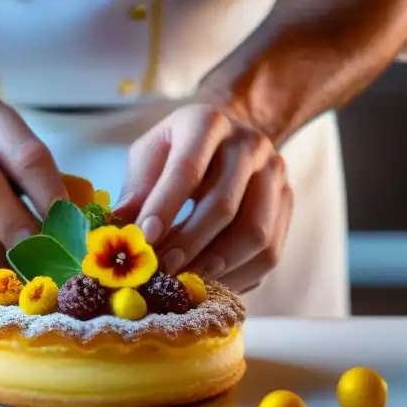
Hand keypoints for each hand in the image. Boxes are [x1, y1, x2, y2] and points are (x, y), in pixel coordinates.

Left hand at [114, 104, 292, 293]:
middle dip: (189, 244)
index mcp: (207, 123)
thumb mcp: (149, 155)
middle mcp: (249, 144)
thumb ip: (136, 189)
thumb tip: (119, 229)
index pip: (187, 169)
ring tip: (186, 281)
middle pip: (224, 205)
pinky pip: (270, 252)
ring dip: (217, 265)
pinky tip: (212, 283)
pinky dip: (240, 276)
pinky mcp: (287, 204)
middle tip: (162, 270)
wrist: (227, 138)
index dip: (164, 208)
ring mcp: (275, 175)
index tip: (143, 240)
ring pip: (255, 234)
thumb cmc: (178, 150)